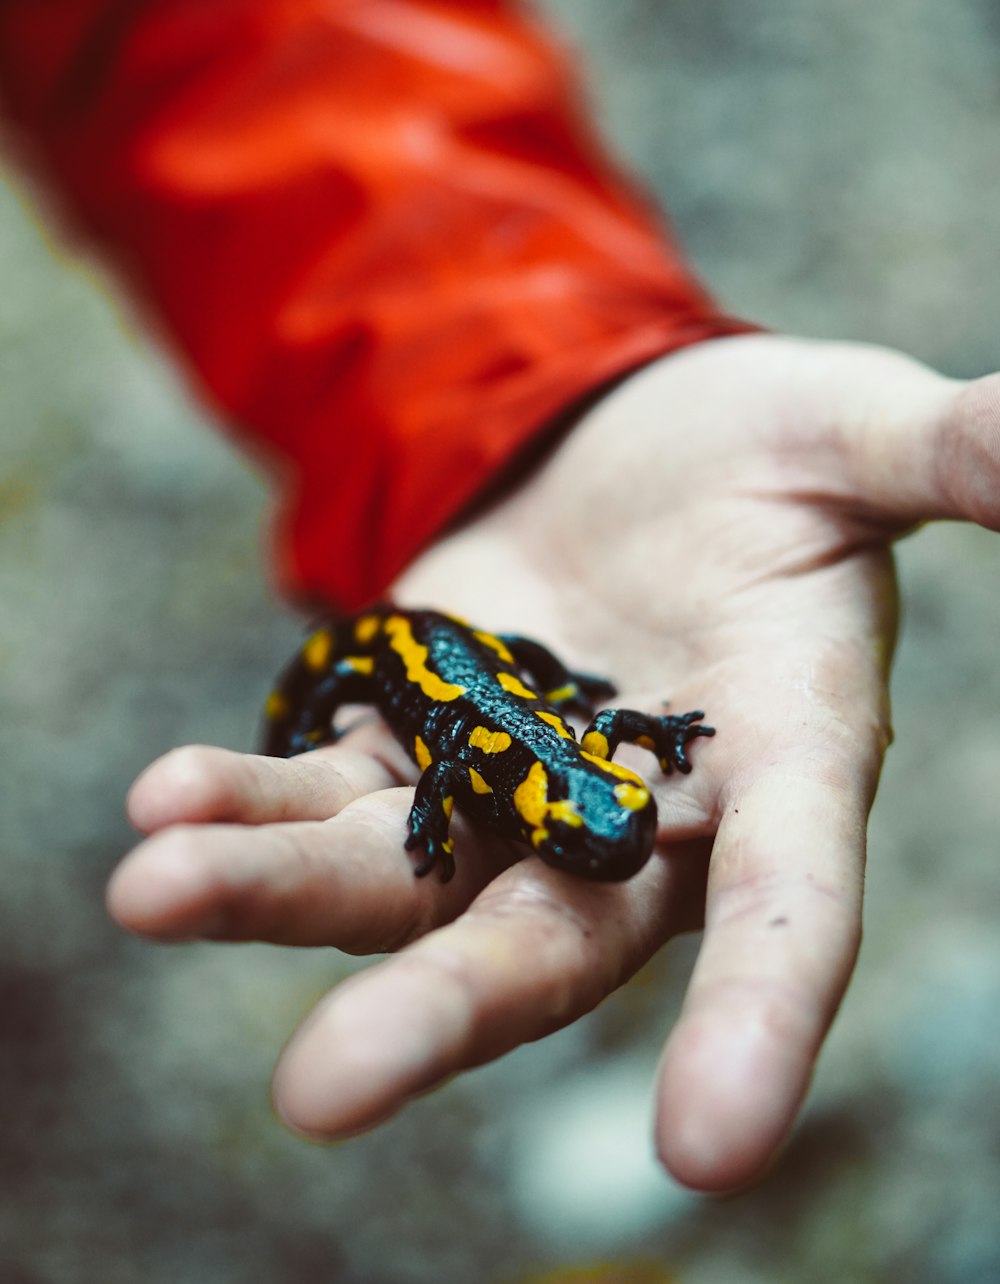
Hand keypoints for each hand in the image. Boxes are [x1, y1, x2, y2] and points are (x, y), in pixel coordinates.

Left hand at [107, 333, 999, 1189]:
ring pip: (399, 884)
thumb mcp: (846, 432)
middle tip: (319, 1095)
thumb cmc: (759, 451)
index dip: (761, 1023)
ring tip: (152, 891)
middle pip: (547, 945)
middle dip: (438, 1015)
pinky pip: (329, 797)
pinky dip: (246, 802)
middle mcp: (641, 819)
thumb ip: (940, 455)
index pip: (790, 909)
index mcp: (779, 763)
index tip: (707, 1155)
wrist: (624, 452)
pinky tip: (161, 805)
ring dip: (277, 895)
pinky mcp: (418, 744)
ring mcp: (513, 794)